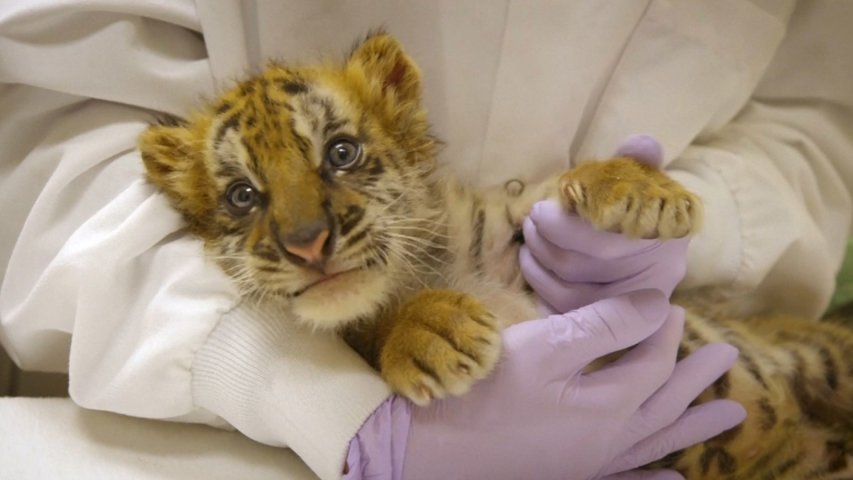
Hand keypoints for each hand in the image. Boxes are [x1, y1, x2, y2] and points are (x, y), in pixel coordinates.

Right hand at [345, 291, 745, 478]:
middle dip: (696, 377)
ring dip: (692, 425)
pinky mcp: (570, 473)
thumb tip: (656, 306)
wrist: (431, 447)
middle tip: (728, 358)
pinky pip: (628, 478)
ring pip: (655, 440)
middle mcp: (610, 440)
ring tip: (733, 418)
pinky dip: (653, 478)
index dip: (663, 330)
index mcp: (608, 406)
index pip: (652, 362)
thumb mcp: (545, 347)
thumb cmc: (483, 390)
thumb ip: (603, 325)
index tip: (669, 306)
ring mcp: (591, 462)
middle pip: (665, 403)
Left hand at [520, 135, 688, 313]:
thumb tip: (641, 143)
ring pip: (572, 294)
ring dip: (539, 261)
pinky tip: (531, 261)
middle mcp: (658, 279)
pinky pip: (566, 314)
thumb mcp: (644, 180)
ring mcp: (635, 310)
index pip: (609, 242)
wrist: (654, 244)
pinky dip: (540, 286)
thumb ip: (639, 162)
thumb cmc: (641, 205)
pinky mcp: (610, 328)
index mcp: (668, 239)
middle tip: (530, 218)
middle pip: (586, 268)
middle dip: (547, 241)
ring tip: (528, 236)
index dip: (566, 228)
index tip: (541, 209)